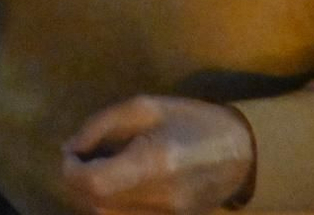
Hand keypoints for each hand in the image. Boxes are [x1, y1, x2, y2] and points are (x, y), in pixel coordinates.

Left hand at [62, 96, 255, 214]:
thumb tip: (70, 148)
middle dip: (79, 182)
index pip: (93, 184)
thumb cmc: (192, 120)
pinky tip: (117, 184)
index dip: (72, 171)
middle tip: (84, 158)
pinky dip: (111, 205)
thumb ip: (101, 126)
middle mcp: (161, 199)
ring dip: (92, 195)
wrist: (242, 152)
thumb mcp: (144, 107)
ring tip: (100, 169)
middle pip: (96, 204)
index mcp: (154, 162)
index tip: (72, 153)